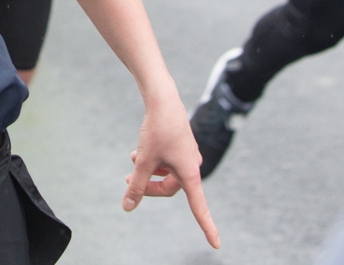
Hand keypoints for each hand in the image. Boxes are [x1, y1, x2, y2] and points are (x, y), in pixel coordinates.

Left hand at [123, 91, 220, 248]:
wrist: (163, 99)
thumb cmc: (156, 129)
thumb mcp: (144, 160)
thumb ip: (136, 185)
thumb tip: (128, 207)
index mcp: (189, 173)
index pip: (199, 207)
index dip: (207, 227)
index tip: (217, 244)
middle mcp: (192, 165)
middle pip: (170, 187)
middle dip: (149, 184)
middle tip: (127, 179)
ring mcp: (187, 155)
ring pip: (166, 172)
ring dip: (148, 170)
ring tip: (133, 159)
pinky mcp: (181, 145)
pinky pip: (167, 161)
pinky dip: (153, 160)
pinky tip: (138, 151)